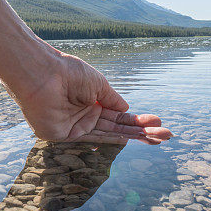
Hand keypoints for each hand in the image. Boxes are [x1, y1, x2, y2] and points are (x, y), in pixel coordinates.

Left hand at [8, 51, 172, 143]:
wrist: (42, 73)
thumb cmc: (68, 73)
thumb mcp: (98, 84)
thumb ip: (112, 99)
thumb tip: (127, 108)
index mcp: (90, 102)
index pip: (117, 115)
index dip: (137, 120)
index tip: (158, 122)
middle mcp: (83, 117)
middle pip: (117, 128)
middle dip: (142, 131)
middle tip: (167, 135)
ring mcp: (74, 128)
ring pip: (109, 134)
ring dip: (135, 135)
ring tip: (160, 136)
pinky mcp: (62, 136)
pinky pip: (90, 138)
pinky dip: (111, 138)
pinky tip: (130, 137)